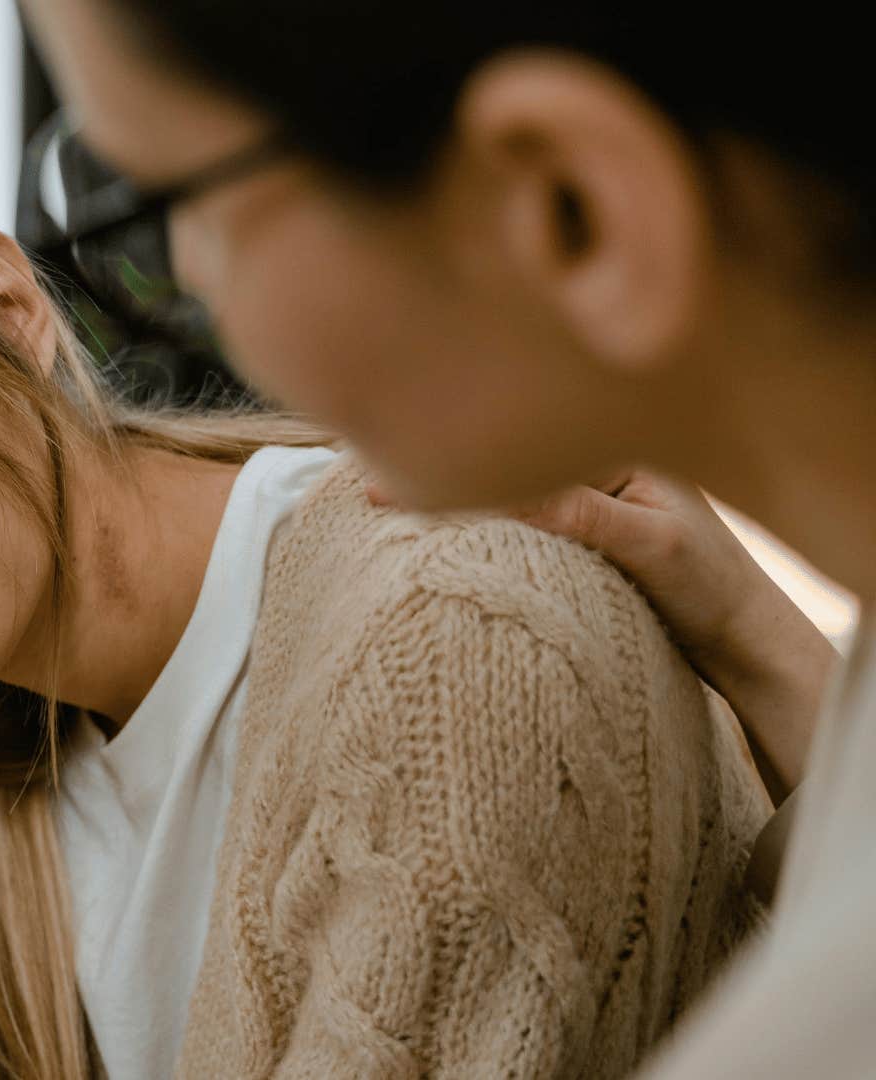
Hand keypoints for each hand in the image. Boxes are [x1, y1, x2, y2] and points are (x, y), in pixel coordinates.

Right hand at [371, 468, 833, 802]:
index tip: (383, 482)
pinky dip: (471, 521)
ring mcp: (580, 504)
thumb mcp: (653, 548)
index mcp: (613, 452)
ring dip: (448, 495)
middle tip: (362, 486)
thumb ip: (585, 516)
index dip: (452, 460)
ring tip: (376, 498)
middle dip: (437, 466)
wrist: (745, 640)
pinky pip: (511, 521)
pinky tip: (429, 526)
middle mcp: (590, 470)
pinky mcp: (573, 537)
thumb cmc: (714, 589)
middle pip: (501, 463)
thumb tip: (513, 493)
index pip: (518, 451)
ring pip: (501, 494)